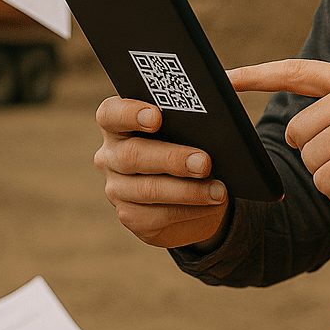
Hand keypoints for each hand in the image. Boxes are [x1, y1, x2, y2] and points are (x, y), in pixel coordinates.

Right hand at [93, 96, 228, 248]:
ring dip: (188, 190)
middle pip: (132, 155)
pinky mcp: (130, 215)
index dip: (129, 113)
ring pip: (148, 190)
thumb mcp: (190, 130)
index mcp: (119, 123)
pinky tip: (210, 205)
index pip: (110, 114)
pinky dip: (189, 210)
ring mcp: (117, 188)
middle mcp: (111, 155)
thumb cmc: (190, 148)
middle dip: (172, 159)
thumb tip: (217, 121)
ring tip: (218, 190)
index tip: (156, 117)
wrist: (193, 195)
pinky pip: (157, 215)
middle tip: (204, 162)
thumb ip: (192, 122)